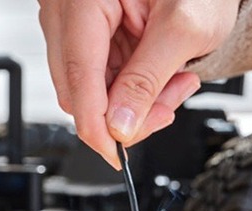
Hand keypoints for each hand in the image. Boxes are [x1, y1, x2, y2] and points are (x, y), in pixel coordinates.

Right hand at [37, 0, 240, 167]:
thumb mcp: (183, 28)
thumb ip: (148, 80)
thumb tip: (120, 126)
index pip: (78, 77)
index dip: (96, 125)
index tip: (118, 154)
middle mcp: (68, 10)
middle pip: (78, 89)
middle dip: (124, 112)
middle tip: (168, 108)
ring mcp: (75, 22)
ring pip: (90, 89)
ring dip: (133, 101)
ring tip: (177, 83)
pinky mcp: (89, 33)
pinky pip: (102, 77)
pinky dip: (133, 87)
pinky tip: (164, 75)